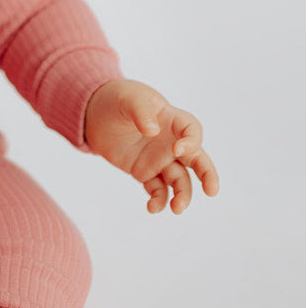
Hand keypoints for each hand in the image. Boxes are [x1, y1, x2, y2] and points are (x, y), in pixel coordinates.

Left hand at [84, 79, 219, 213]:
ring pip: (180, 180)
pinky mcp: (145, 172)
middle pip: (198, 160)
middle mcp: (171, 142)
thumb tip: (152, 131)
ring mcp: (159, 159)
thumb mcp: (129, 98)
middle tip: (212, 191)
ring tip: (176, 208)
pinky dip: (158, 200)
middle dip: (208, 175)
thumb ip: (141, 111)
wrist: (96, 113)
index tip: (177, 150)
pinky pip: (157, 189)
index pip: (192, 131)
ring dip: (182, 195)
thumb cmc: (119, 98)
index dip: (191, 142)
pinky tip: (152, 207)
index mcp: (172, 120)